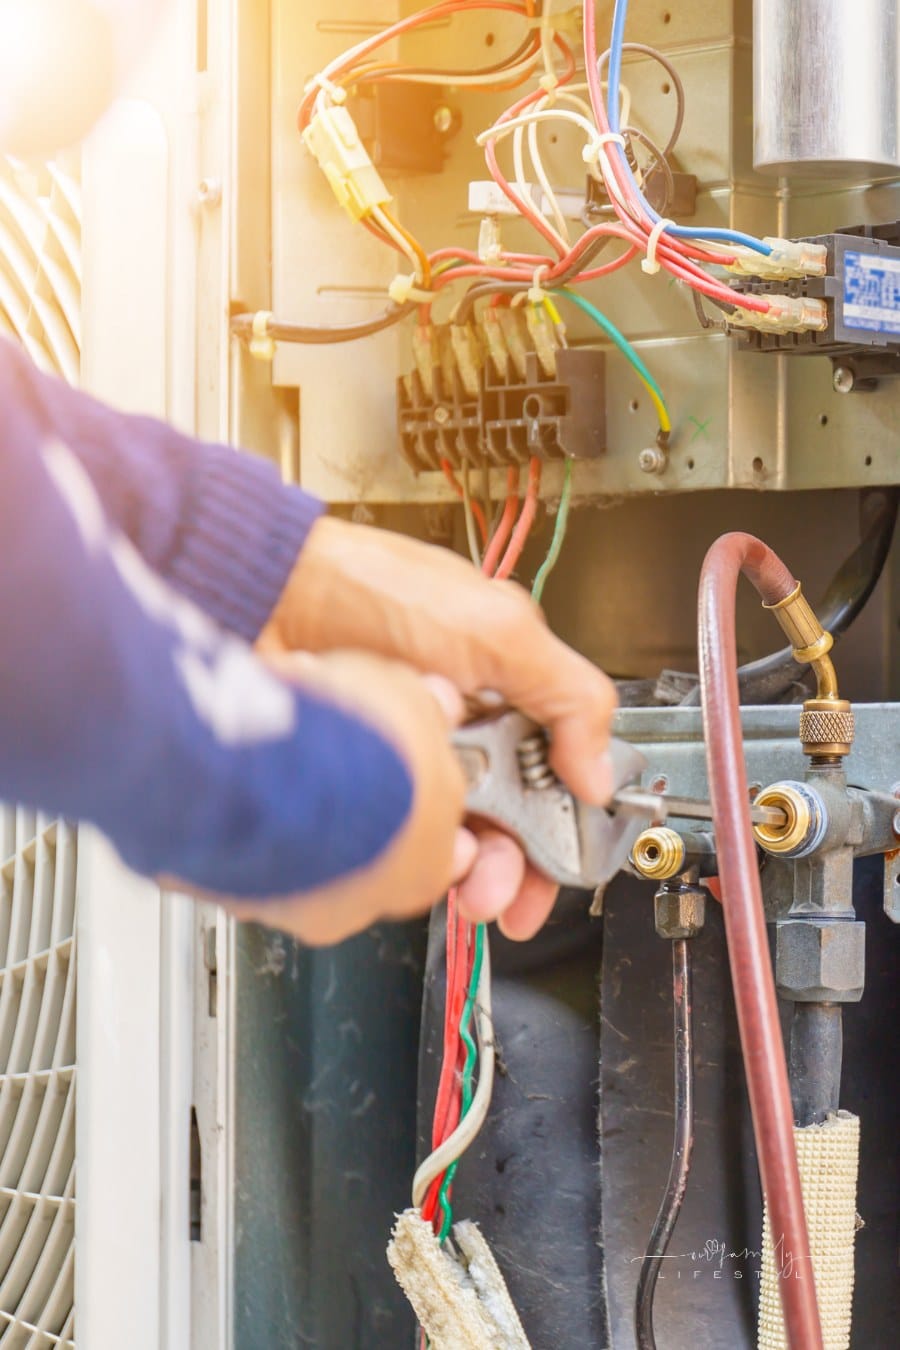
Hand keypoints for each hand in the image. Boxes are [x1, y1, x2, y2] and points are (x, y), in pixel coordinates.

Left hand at [258, 517, 617, 938]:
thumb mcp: (495, 628)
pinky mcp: (350, 787)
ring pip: (445, 842)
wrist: (259, 595)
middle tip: (500, 892)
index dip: (559, 830)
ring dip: (458, 869)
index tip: (559, 867)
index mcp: (499, 698)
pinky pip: (384, 844)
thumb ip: (568, 695)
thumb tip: (600, 774)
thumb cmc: (366, 588)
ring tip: (454, 877)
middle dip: (510, 866)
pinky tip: (400, 851)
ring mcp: (400, 763)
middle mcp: (452, 734)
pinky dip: (398, 858)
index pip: (547, 782)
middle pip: (500, 824)